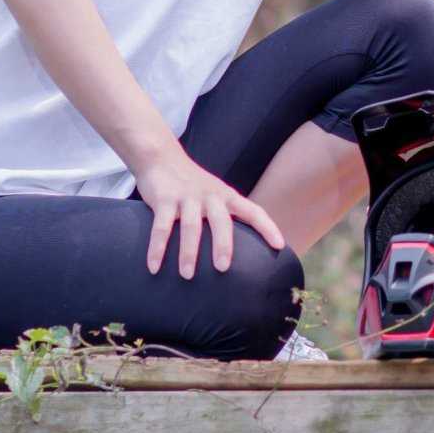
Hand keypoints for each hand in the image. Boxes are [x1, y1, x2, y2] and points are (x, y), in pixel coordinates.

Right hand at [134, 143, 287, 277]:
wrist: (161, 157)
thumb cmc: (193, 185)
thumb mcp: (215, 195)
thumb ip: (226, 216)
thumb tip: (241, 250)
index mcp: (227, 197)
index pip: (253, 211)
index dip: (268, 227)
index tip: (280, 246)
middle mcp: (210, 196)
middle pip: (221, 221)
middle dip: (223, 245)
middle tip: (223, 268)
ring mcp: (187, 197)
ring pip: (190, 227)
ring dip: (188, 252)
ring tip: (187, 275)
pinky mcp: (164, 199)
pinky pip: (161, 227)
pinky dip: (157, 249)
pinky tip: (153, 268)